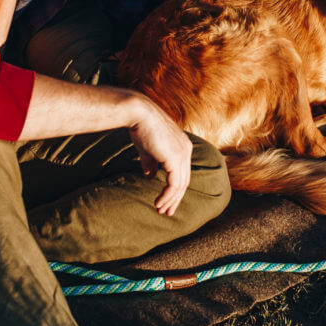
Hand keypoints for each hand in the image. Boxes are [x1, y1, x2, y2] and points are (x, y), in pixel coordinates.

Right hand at [126, 96, 192, 215]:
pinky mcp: (175, 159)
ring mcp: (182, 154)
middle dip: (175, 198)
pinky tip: (159, 203)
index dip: (175, 188)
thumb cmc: (141, 127)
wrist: (138, 114)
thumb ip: (151, 163)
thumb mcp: (148, 149)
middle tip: (167, 212)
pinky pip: (174, 184)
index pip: (182, 172)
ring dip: (170, 200)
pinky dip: (167, 196)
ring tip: (161, 210)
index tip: (166, 200)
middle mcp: (186, 150)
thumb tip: (150, 177)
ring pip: (180, 185)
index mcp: (183, 146)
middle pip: (184, 181)